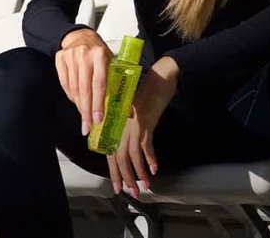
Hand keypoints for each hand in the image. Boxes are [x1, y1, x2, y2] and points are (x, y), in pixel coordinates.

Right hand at [55, 28, 112, 135]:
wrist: (79, 35)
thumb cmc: (98, 51)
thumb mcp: (111, 61)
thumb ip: (117, 82)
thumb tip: (127, 111)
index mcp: (100, 55)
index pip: (99, 83)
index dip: (98, 103)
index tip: (98, 119)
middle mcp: (84, 55)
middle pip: (84, 89)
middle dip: (86, 110)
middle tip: (88, 126)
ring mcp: (70, 57)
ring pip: (73, 88)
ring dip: (79, 106)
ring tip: (84, 118)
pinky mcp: (60, 59)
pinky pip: (64, 83)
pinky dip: (71, 96)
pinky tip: (77, 103)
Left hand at [108, 56, 179, 197]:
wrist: (159, 76)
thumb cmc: (146, 92)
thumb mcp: (133, 110)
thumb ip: (128, 126)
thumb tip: (128, 147)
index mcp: (116, 123)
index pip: (110, 153)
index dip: (114, 172)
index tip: (118, 187)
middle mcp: (120, 126)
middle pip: (119, 158)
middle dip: (126, 178)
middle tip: (131, 193)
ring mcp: (132, 124)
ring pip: (132, 155)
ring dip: (139, 173)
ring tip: (144, 187)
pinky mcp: (145, 122)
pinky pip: (146, 145)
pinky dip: (150, 159)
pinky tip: (154, 169)